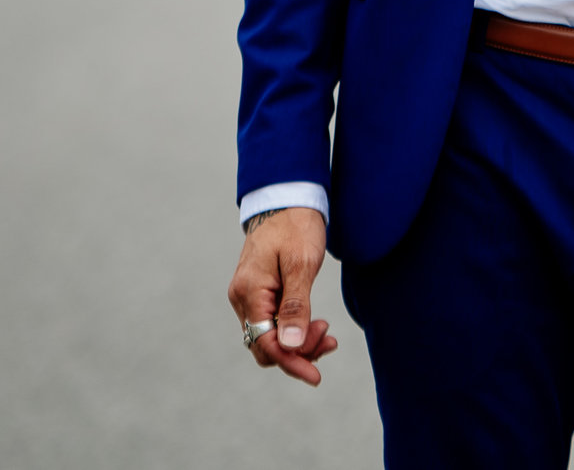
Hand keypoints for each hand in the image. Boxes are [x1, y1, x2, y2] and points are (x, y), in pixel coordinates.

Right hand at [226, 207, 338, 384]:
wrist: (288, 197)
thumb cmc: (297, 225)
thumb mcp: (301, 264)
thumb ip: (296, 305)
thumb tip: (293, 345)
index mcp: (250, 293)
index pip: (265, 344)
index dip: (291, 362)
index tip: (316, 376)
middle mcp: (243, 298)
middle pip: (265, 345)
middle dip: (298, 351)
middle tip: (330, 339)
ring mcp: (249, 295)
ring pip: (270, 335)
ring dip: (298, 341)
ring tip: (328, 333)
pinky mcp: (260, 291)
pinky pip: (273, 321)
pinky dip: (294, 328)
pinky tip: (316, 325)